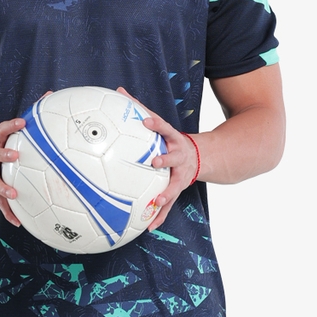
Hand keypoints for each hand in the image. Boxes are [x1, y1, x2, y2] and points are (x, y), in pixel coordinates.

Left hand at [116, 87, 199, 229]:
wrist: (198, 156)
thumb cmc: (168, 139)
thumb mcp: (158, 123)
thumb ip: (139, 108)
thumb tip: (118, 90)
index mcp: (172, 139)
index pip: (164, 128)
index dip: (156, 125)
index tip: (146, 122)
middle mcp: (178, 156)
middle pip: (173, 158)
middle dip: (165, 160)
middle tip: (155, 162)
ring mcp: (180, 174)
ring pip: (174, 185)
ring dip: (166, 194)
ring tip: (158, 201)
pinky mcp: (177, 189)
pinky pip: (169, 205)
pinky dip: (160, 215)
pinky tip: (149, 226)